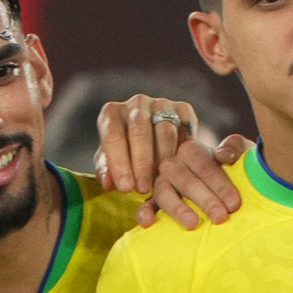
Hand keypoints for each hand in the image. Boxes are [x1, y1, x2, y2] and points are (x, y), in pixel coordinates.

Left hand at [94, 95, 249, 227]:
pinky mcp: (183, 108)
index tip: (126, 188)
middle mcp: (136, 103)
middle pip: (140, 132)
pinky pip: (186, 130)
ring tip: (161, 182)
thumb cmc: (123, 152)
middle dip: (142, 164)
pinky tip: (181, 170)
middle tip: (143, 189)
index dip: (119, 164)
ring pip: (165, 132)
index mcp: (111, 113)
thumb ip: (107, 171)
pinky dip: (183, 151)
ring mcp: (161, 103)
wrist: (151, 136)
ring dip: (164, 160)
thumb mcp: (110, 161)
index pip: (113, 136)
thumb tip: (108, 184)